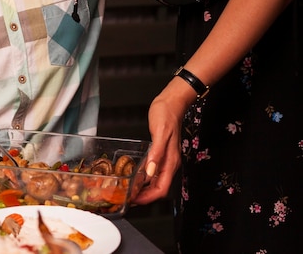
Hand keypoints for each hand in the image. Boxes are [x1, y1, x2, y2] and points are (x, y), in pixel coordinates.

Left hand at [131, 84, 184, 204]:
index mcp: (171, 160)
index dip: (149, 197)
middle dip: (146, 196)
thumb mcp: (159, 132)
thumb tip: (150, 172)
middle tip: (130, 197)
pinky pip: (155, 170)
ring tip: (131, 189)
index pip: (162, 188)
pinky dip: (146, 177)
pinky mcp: (162, 152)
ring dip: (145, 188)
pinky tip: (138, 174)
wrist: (172, 102)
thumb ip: (156, 153)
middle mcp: (170, 162)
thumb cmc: (166, 114)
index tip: (136, 199)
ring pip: (158, 180)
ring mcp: (167, 158)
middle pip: (160, 187)